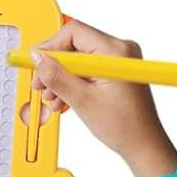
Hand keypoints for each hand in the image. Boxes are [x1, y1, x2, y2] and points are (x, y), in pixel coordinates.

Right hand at [26, 18, 176, 176]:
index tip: (34, 61)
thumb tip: (39, 59)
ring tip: (52, 99)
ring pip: (79, 58)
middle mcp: (120, 49)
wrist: (143, 144)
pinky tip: (63, 99)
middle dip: (54, 66)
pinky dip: (74, 81)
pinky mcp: (117, 70)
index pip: (75, 33)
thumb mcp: (82, 101)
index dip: (50, 46)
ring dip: (61, 77)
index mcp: (115, 51)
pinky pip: (88, 68)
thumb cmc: (124, 126)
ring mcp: (120, 59)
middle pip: (76, 45)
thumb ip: (57, 77)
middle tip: (39, 85)